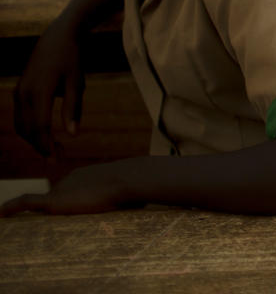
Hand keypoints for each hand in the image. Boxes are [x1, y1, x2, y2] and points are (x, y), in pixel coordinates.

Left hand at [0, 162, 132, 216]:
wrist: (130, 179)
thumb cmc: (136, 186)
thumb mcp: (129, 192)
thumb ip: (124, 196)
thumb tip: (139, 202)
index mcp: (87, 175)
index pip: (73, 189)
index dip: (72, 200)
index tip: (73, 208)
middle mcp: (71, 178)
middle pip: (59, 197)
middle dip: (61, 208)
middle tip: (64, 220)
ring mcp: (62, 188)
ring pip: (45, 204)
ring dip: (41, 213)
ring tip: (34, 222)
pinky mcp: (54, 201)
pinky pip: (26, 203)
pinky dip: (11, 208)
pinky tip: (0, 215)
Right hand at [13, 20, 84, 156]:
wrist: (58, 37)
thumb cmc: (72, 59)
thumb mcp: (76, 82)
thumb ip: (73, 108)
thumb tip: (72, 134)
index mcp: (40, 91)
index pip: (40, 127)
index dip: (47, 145)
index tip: (57, 159)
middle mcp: (24, 93)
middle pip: (28, 130)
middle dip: (42, 146)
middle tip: (60, 157)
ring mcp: (18, 92)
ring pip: (21, 126)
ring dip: (34, 140)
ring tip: (54, 149)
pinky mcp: (18, 91)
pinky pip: (20, 117)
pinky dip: (30, 129)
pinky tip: (44, 135)